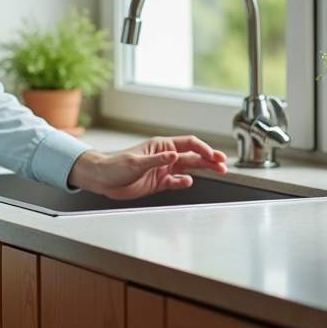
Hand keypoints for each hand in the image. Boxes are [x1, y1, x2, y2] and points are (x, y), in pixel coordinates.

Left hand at [66, 136, 228, 199]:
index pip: (188, 144)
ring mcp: (163, 170)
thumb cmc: (115, 166)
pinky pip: (176, 182)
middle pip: (193, 156)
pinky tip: (187, 183)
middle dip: (209, 158)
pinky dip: (183, 183)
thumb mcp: (135, 162)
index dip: (203, 148)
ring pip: (189, 168)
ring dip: (203, 169)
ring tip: (218, 171)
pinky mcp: (160, 183)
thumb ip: (156, 160)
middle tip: (223, 164)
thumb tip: (173, 156)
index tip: (214, 156)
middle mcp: (165, 156)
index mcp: (161, 145)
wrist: (103, 180)